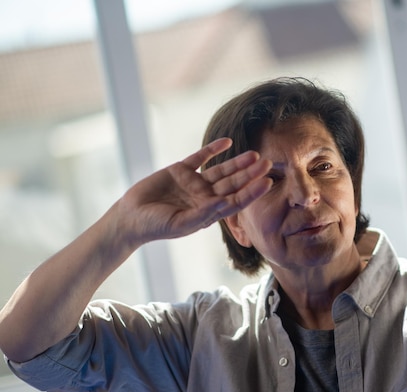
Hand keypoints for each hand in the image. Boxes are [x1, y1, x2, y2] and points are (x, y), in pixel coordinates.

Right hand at [117, 138, 271, 244]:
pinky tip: (227, 142)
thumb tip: (224, 202)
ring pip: (221, 170)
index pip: (236, 201)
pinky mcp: (180, 170)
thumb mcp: (181, 223)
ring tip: (254, 155)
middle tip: (268, 164)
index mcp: (209, 211)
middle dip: (250, 174)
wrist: (130, 217)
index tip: (267, 182)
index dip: (252, 192)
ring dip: (237, 163)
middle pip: (233, 183)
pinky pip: (200, 157)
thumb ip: (203, 213)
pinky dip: (213, 149)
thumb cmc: (156, 226)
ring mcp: (194, 182)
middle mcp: (205, 196)